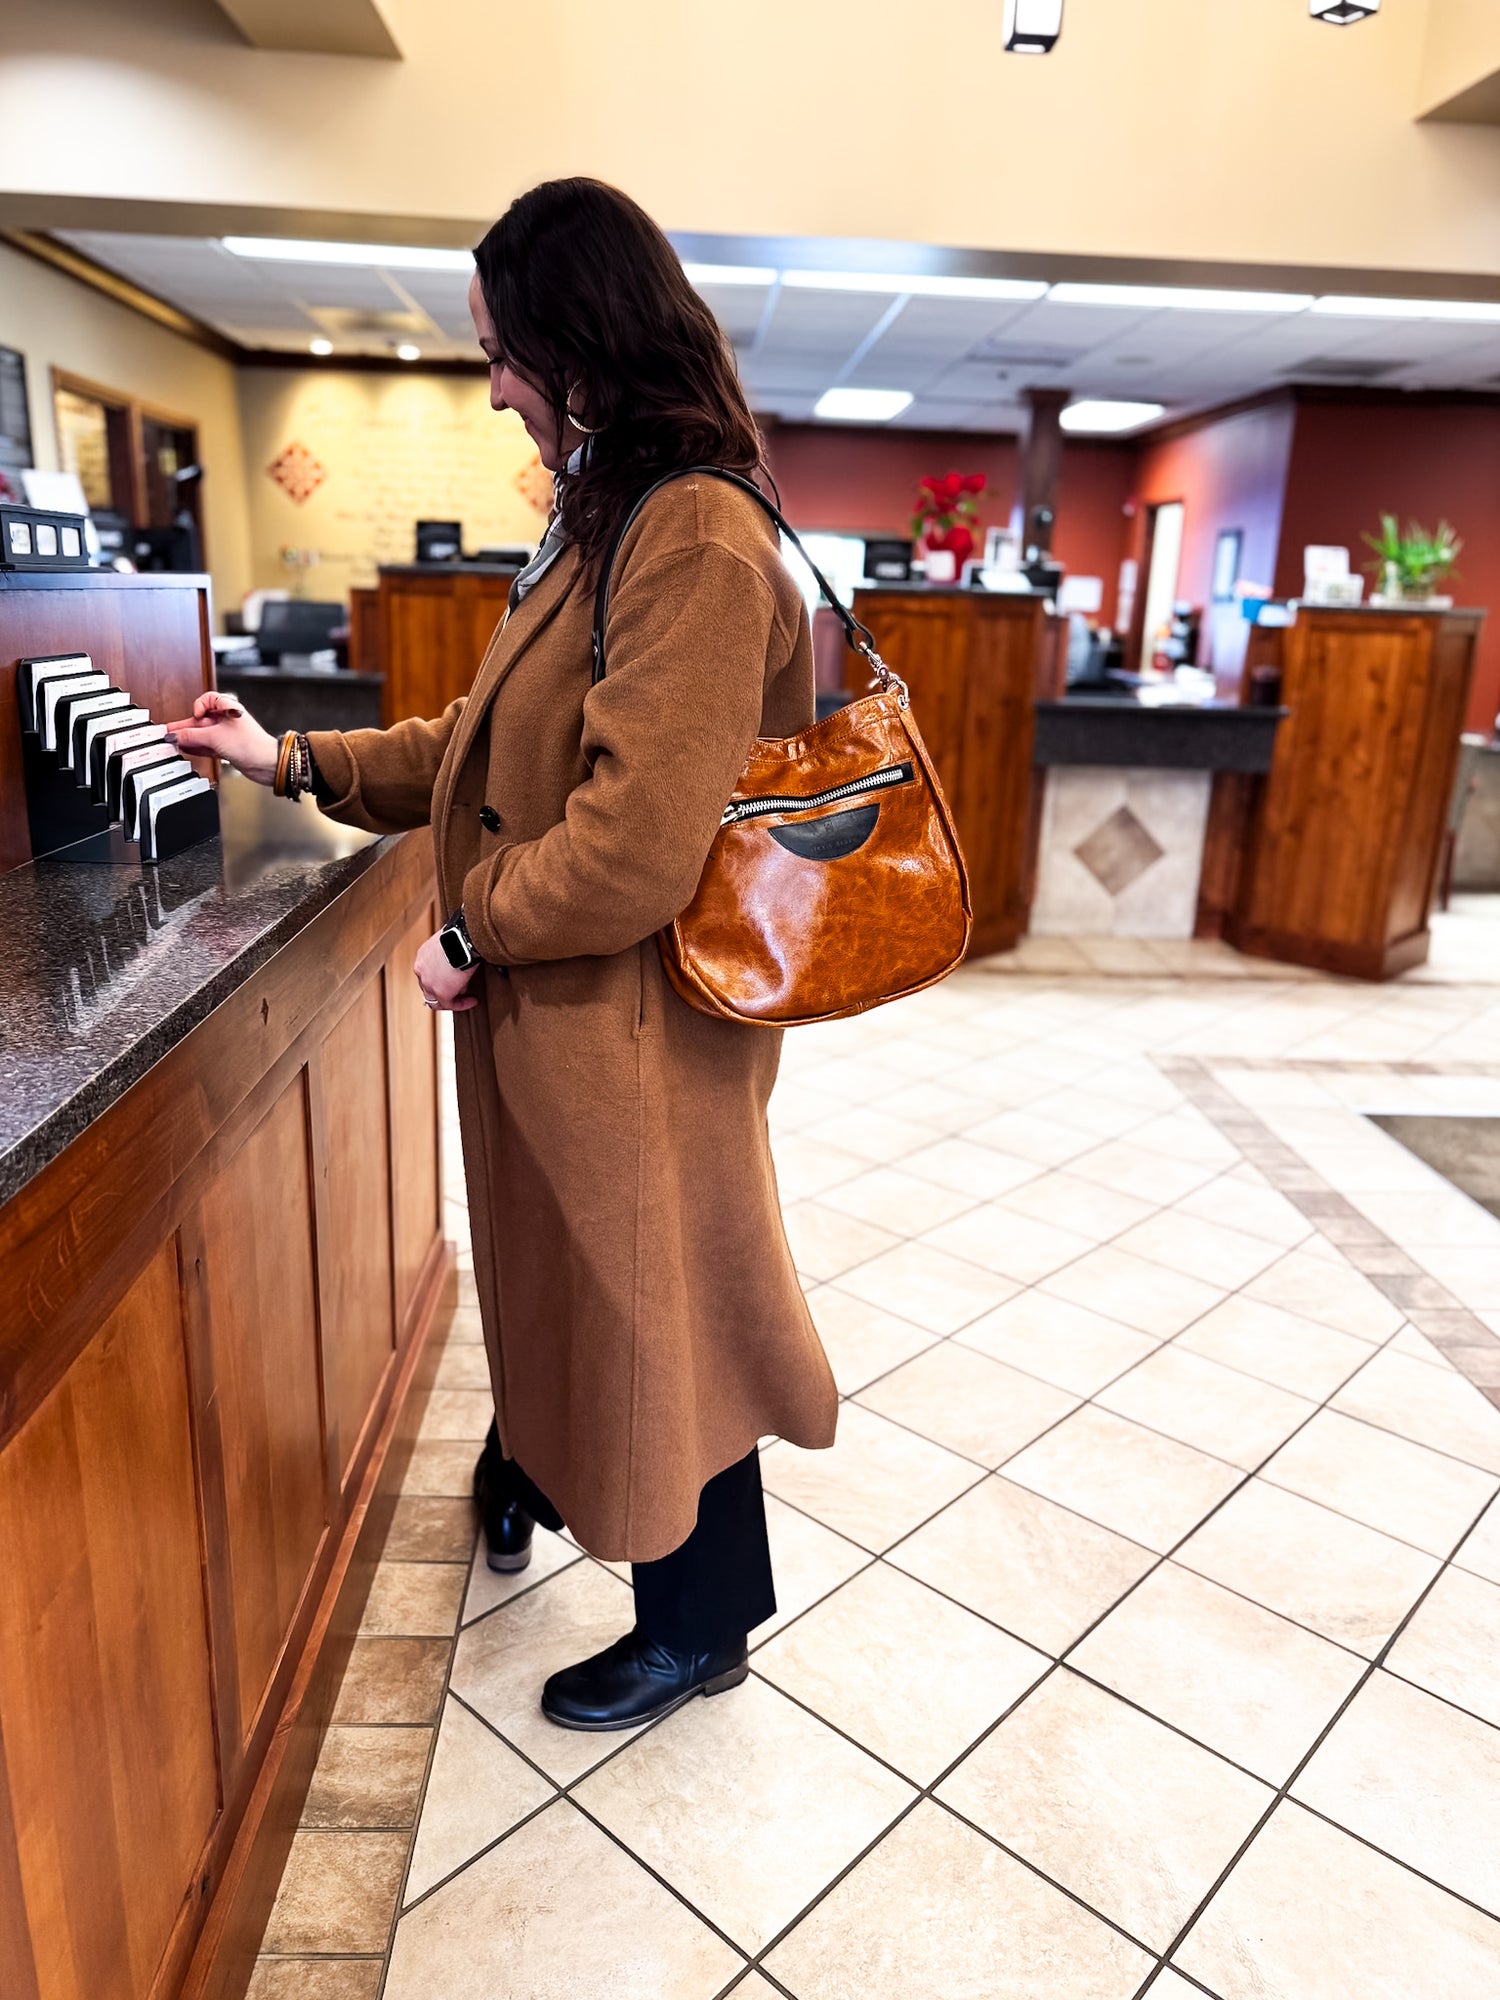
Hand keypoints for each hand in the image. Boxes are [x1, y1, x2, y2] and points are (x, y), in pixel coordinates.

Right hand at [164, 691, 279, 783]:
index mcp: (229, 708)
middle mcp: (228, 720)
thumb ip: (192, 736)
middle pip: (201, 720)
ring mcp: (227, 734)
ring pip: (203, 734)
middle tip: (169, 731)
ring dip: (189, 738)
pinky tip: (186, 748)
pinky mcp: (227, 748)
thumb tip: (175, 735)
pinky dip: (197, 747)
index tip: (194, 715)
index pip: (208, 699)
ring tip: (173, 742)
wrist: (267, 764)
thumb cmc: (251, 744)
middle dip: (186, 726)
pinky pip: (207, 745)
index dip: (198, 706)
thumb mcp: (215, 737)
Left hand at [414, 931, 480, 1011]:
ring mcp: (428, 982)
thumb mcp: (450, 944)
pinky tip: (472, 1001)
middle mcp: (421, 970)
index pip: (428, 973)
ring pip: (436, 998)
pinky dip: (461, 1004)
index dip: (441, 979)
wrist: (461, 939)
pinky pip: (450, 1004)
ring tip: (467, 999)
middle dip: (444, 991)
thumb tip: (459, 969)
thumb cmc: (459, 935)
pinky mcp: (440, 992)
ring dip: (451, 999)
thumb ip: (451, 957)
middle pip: (428, 987)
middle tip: (459, 993)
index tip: (454, 980)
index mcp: (423, 956)